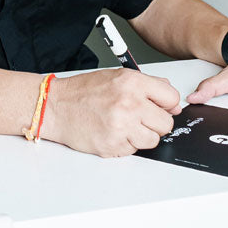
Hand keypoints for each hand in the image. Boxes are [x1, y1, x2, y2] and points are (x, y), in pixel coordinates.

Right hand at [43, 68, 181, 156]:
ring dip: (141, 136)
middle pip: (166, 124)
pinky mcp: (113, 146)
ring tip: (124, 126)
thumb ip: (147, 85)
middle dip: (155, 123)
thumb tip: (172, 100)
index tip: (160, 107)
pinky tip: (112, 132)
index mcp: (132, 83)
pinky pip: (134, 150)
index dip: (167, 105)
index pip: (172, 98)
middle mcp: (129, 104)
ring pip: (153, 140)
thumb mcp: (117, 76)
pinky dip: (126, 144)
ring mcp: (122, 127)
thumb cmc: (83, 92)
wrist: (55, 106)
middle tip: (139, 118)